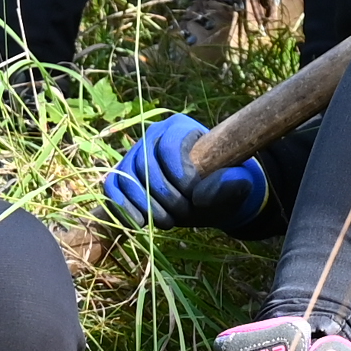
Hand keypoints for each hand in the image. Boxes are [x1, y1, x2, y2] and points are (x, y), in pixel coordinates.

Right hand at [103, 110, 271, 232]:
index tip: (194, 195)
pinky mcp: (123, 176)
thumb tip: (201, 194)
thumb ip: (230, 183)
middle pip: (146, 165)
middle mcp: (153, 135)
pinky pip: (112, 188)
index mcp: (180, 127)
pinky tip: (140, 223)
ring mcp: (134, 155)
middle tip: (182, 213)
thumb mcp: (238, 183)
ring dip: (146, 205)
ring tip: (167, 221)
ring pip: (127, 178)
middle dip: (164, 195)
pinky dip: (122, 207)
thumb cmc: (224, 184)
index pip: (170, 147)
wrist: (208, 198)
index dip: (180, 175)